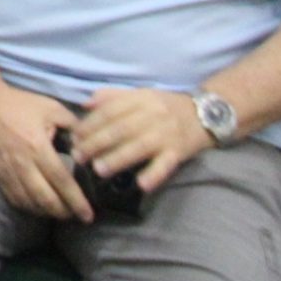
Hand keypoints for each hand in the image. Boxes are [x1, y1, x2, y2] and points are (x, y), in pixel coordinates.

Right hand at [0, 81, 89, 220]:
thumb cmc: (18, 104)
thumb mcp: (51, 107)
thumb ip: (73, 125)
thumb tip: (89, 143)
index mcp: (37, 146)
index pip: (61, 181)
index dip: (77, 200)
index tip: (88, 214)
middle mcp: (22, 164)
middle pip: (46, 199)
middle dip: (64, 212)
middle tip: (78, 216)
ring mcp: (7, 171)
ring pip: (29, 203)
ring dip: (47, 213)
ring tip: (61, 213)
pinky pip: (14, 198)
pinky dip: (29, 207)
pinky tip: (39, 207)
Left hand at [72, 87, 213, 194]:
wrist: (206, 114)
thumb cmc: (166, 106)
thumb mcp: (140, 95)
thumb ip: (112, 97)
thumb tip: (85, 104)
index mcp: (141, 99)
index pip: (110, 111)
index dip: (90, 124)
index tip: (74, 137)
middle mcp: (153, 115)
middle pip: (121, 129)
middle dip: (97, 143)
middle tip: (78, 156)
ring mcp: (167, 134)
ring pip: (139, 146)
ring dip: (118, 159)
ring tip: (99, 169)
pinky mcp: (179, 152)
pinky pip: (166, 164)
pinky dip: (154, 174)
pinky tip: (141, 185)